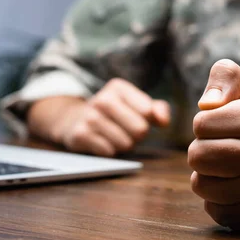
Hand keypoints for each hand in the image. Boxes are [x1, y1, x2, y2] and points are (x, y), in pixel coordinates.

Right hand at [35, 79, 170, 156]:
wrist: (75, 119)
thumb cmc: (115, 113)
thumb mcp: (136, 104)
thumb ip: (157, 109)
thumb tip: (164, 120)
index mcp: (119, 87)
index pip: (148, 111)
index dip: (147, 120)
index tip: (137, 117)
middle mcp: (103, 99)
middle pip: (140, 130)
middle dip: (137, 135)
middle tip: (126, 130)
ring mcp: (90, 116)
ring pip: (126, 144)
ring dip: (123, 144)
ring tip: (113, 135)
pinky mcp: (80, 134)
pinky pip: (109, 152)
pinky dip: (109, 151)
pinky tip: (101, 141)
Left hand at [188, 59, 239, 231]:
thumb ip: (227, 77)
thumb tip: (206, 103)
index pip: (202, 123)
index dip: (205, 125)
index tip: (223, 127)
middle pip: (198, 155)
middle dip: (200, 152)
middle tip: (220, 150)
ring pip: (201, 185)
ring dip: (207, 178)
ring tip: (229, 171)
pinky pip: (215, 210)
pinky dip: (218, 201)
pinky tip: (239, 191)